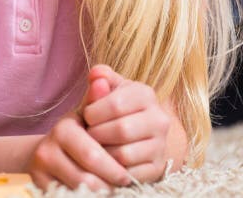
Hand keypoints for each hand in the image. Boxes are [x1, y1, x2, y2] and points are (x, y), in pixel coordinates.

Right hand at [26, 76, 130, 190]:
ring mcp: (40, 169)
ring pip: (81, 191)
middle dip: (110, 183)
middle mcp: (47, 149)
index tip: (130, 170)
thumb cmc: (82, 133)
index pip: (93, 152)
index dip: (116, 165)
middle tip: (125, 184)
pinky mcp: (39, 186)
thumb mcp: (91, 114)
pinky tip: (99, 193)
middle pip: (88, 176)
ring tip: (114, 189)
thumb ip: (100, 99)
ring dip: (103, 192)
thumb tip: (101, 77)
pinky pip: (70, 197)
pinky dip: (88, 197)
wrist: (51, 153)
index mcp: (63, 128)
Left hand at [82, 65, 173, 182]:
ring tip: (97, 145)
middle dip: (97, 133)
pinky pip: (129, 173)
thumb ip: (99, 80)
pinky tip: (106, 160)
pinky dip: (112, 169)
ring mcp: (161, 145)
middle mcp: (159, 119)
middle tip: (89, 133)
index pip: (115, 104)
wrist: (132, 134)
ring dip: (103, 152)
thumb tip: (96, 75)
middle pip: (121, 130)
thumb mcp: (105, 91)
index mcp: (145, 94)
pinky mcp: (157, 168)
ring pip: (124, 154)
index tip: (87, 115)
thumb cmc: (111, 109)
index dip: (94, 112)